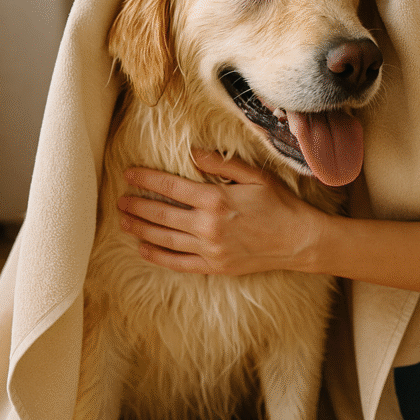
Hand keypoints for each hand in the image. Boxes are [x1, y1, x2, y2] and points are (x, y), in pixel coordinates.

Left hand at [117, 151, 322, 275]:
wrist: (299, 241)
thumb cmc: (279, 204)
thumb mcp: (255, 176)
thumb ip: (221, 164)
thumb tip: (192, 152)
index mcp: (216, 199)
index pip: (170, 187)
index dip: (146, 180)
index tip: (129, 174)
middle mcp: (208, 226)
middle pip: (161, 214)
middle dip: (137, 205)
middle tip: (120, 199)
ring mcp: (210, 249)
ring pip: (164, 239)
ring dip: (140, 230)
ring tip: (123, 221)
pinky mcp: (214, 266)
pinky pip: (178, 263)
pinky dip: (157, 256)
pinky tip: (143, 249)